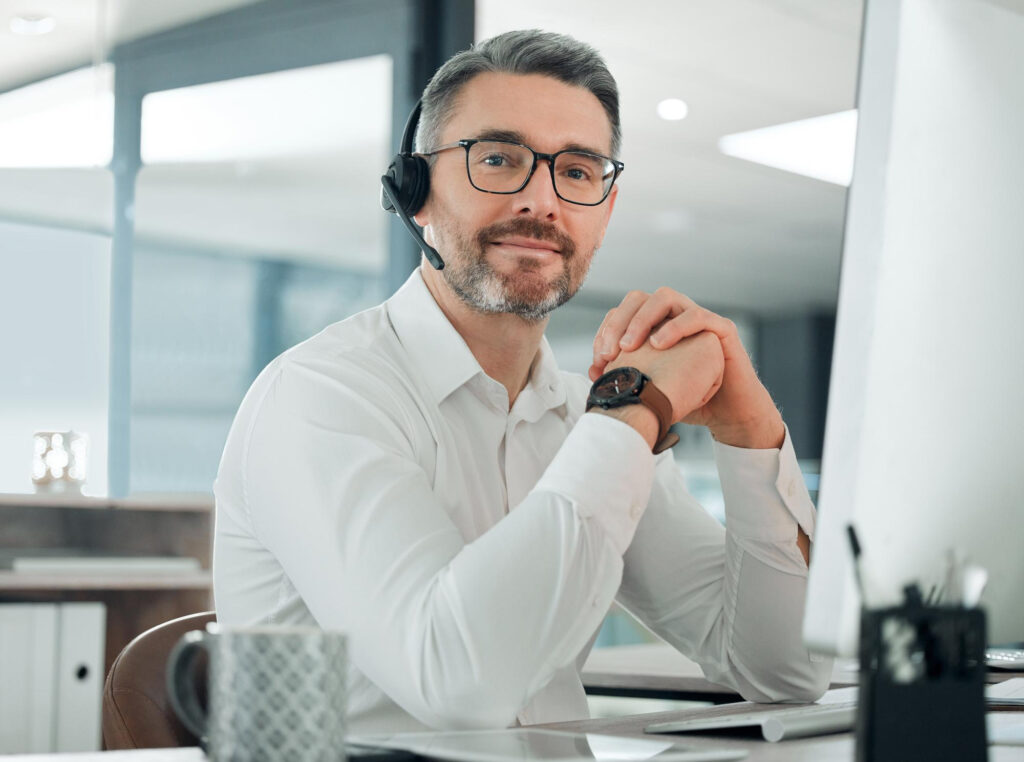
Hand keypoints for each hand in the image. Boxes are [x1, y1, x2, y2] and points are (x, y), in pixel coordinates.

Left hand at [590, 288, 784, 448]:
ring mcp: (698, 318)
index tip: (598, 359)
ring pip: (666, 297)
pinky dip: (675, 326)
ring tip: (629, 345)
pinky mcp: (721, 328)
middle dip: (619, 321)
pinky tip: (659, 344)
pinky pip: (697, 315)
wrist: (726, 413)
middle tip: (609, 351)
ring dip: (642, 318)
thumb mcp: (650, 387)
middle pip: (639, 298)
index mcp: (655, 325)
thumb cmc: (688, 398)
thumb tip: (594, 372)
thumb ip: (626, 375)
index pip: (623, 313)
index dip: (607, 331)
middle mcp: (674, 315)